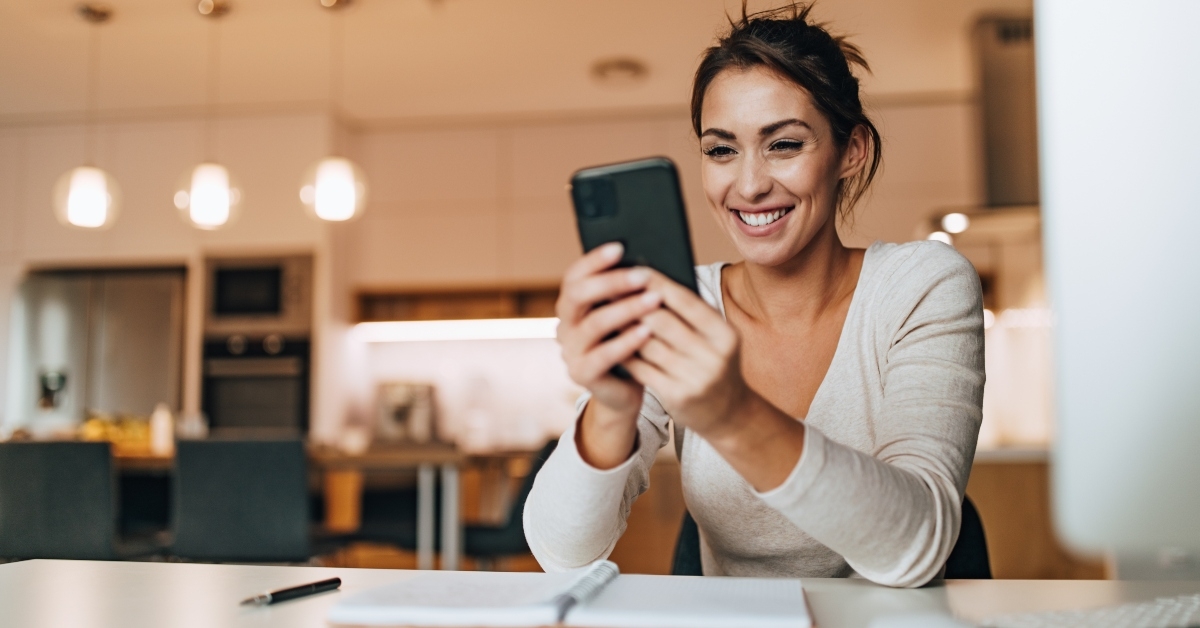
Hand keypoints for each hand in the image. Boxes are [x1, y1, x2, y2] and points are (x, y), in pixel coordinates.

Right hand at [556, 243, 663, 465]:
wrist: (625, 391)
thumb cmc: (630, 344)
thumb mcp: (627, 315)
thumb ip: (627, 293)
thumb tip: (649, 261)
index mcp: (572, 306)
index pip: (574, 276)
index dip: (594, 260)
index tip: (620, 247)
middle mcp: (565, 325)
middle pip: (577, 295)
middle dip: (611, 282)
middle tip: (643, 275)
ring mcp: (570, 351)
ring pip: (593, 324)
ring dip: (626, 309)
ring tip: (654, 300)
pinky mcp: (581, 374)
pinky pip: (602, 355)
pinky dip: (626, 341)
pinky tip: (647, 331)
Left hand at [621, 270, 750, 438]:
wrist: (727, 412)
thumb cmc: (712, 362)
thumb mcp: (714, 338)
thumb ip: (690, 313)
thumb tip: (650, 281)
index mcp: (725, 334)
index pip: (686, 301)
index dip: (658, 283)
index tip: (634, 269)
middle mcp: (713, 356)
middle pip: (663, 322)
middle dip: (634, 303)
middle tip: (610, 287)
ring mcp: (695, 379)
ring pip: (648, 345)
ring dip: (624, 327)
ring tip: (606, 311)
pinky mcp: (676, 396)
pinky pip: (642, 368)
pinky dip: (625, 352)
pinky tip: (611, 340)